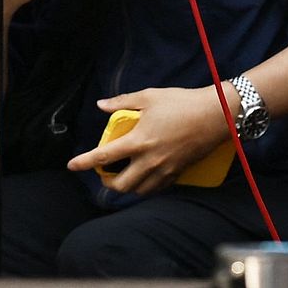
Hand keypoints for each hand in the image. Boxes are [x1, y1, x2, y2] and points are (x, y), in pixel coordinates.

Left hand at [65, 85, 230, 195]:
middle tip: (103, 171)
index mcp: (138, 141)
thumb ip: (122, 102)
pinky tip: (144, 173)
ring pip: (139, 190)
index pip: (104, 156)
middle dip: (107, 181)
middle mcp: (150, 161)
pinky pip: (156, 188)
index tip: (71, 165)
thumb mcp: (149, 97)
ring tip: (123, 172)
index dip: (84, 162)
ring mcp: (165, 170)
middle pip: (121, 185)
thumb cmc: (181, 103)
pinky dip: (145, 185)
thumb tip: (102, 105)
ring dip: (126, 185)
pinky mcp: (178, 173)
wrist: (216, 116)